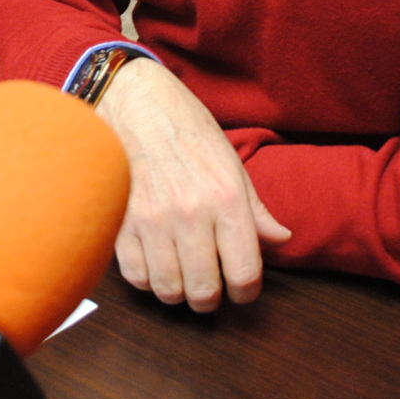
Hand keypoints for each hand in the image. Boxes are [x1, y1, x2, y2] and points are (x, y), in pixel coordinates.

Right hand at [97, 59, 290, 312]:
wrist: (131, 99)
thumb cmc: (184, 126)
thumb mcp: (229, 160)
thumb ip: (255, 208)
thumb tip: (280, 239)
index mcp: (225, 197)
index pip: (245, 273)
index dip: (247, 293)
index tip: (242, 290)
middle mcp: (190, 213)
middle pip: (204, 291)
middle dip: (211, 299)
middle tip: (209, 287)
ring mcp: (151, 220)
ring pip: (168, 290)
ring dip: (177, 291)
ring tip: (180, 275)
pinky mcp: (119, 222)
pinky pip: (136, 277)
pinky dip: (147, 279)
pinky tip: (154, 262)